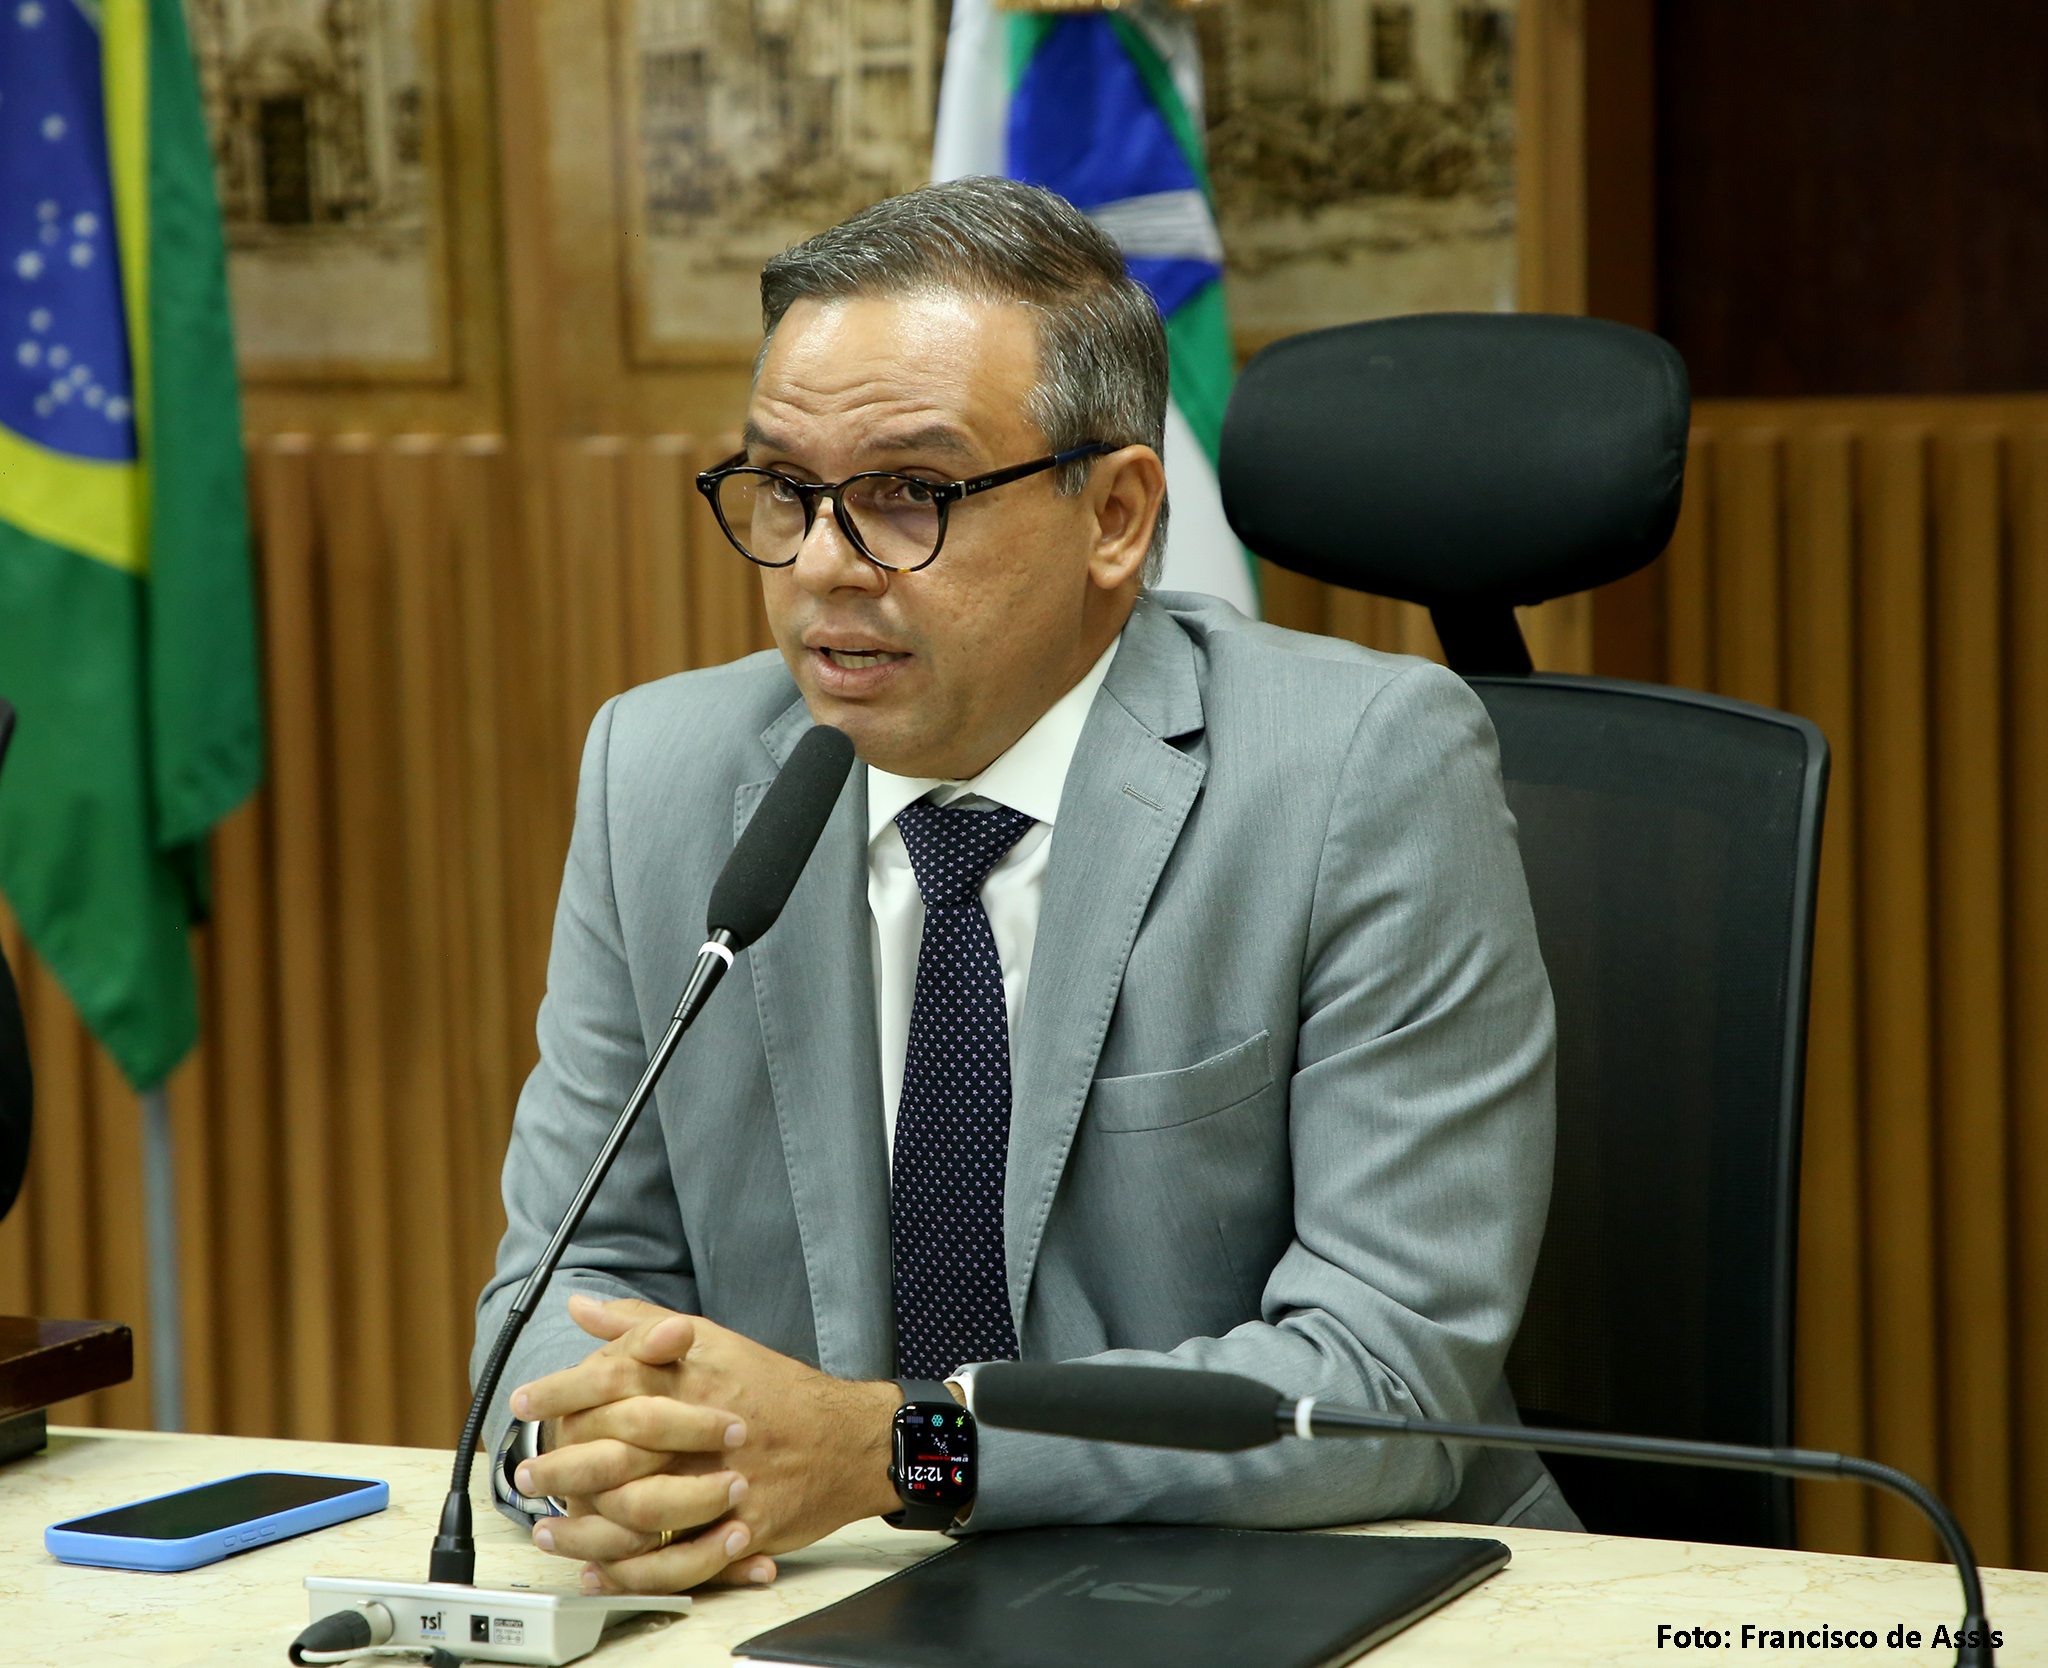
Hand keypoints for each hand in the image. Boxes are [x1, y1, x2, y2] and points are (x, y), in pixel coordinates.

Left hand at [509, 1295, 902, 1592]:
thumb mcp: (714, 1341)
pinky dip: (633, 1574)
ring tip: (549, 1530)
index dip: (560, 1391)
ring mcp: (722, 1483)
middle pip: (616, 1450)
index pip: (612, 1379)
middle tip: (525, 1475)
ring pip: (639, 1514)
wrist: (847, 1437)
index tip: (524, 1402)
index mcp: (695, 1379)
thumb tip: (584, 1307)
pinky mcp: (740, 1528)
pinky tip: (600, 1571)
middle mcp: (704, 1430)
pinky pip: (678, 1562)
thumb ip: (644, 1324)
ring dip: (584, 1528)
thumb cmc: (776, 1389)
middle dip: (560, 1465)